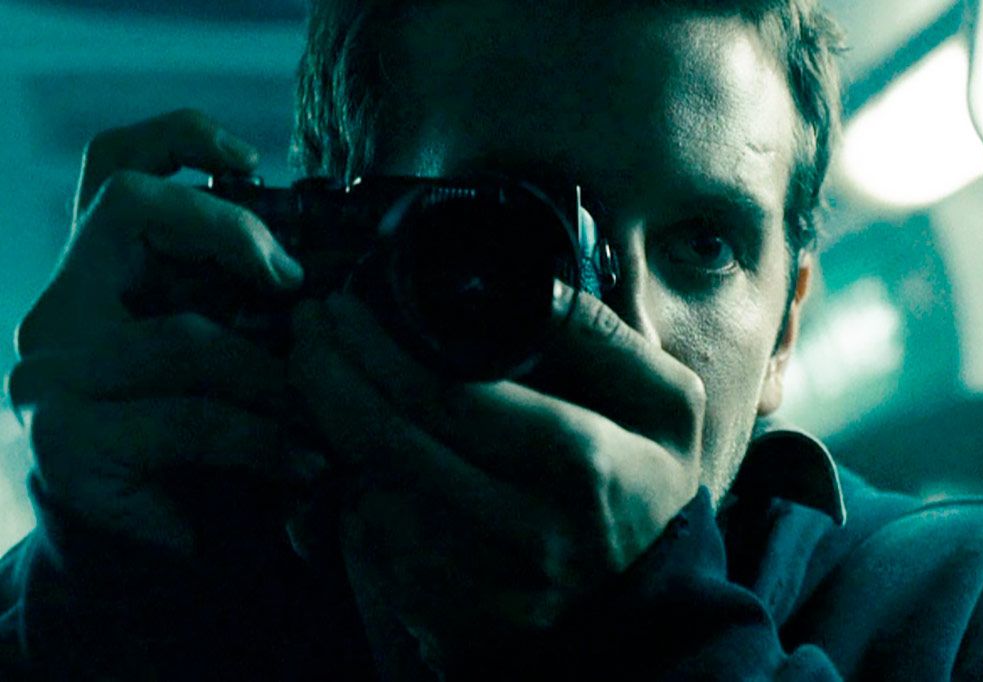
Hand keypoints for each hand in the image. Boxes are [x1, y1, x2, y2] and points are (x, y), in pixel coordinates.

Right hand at [8, 109, 319, 555]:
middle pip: (129, 209)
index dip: (178, 139)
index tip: (253, 160)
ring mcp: (48, 377)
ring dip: (274, 378)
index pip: (113, 172)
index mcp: (95, 281)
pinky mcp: (64, 443)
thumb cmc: (194, 453)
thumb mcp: (220, 365)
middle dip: (230, 230)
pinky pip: (190, 419)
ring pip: (183, 334)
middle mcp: (57, 314)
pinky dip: (261, 441)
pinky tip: (300, 469)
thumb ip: (241, 310)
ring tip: (322, 421)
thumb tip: (325, 274)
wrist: (134, 565)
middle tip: (294, 281)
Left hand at [287, 288, 703, 670]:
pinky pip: (373, 548)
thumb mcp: (666, 402)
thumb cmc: (652, 487)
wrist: (652, 608)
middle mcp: (523, 528)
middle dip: (326, 375)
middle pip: (387, 442)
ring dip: (333, 434)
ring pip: (367, 495)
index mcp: (578, 459)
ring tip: (327, 382)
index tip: (342, 307)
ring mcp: (482, 584)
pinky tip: (359, 454)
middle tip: (307, 332)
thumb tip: (532, 281)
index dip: (375, 346)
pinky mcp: (452, 619)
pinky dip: (354, 493)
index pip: (445, 393)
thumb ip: (602, 338)